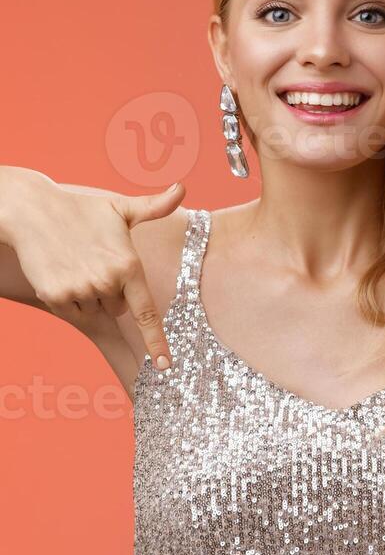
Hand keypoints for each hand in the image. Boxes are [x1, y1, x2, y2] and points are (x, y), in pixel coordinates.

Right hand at [0, 167, 181, 368]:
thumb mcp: (120, 208)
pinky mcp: (55, 295)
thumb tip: (182, 188)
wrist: (32, 210)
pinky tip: (62, 272)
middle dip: (111, 291)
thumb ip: (155, 207)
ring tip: (77, 264)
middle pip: (119, 307)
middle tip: (95, 262)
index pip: (146, 313)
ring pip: (95, 309)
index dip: (157, 342)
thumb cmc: (81, 210)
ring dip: (90, 294)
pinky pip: (72, 310)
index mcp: (128, 265)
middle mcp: (106, 281)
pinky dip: (69, 298)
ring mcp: (79, 290)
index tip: (165, 366)